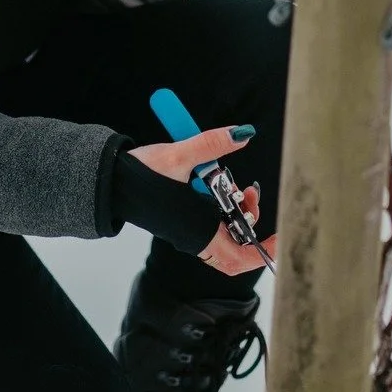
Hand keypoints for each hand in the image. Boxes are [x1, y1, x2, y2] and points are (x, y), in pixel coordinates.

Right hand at [127, 125, 276, 277]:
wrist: (110, 180)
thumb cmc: (139, 175)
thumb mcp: (179, 155)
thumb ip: (212, 144)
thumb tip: (242, 134)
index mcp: (197, 231)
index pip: (240, 257)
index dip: (265, 251)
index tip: (282, 236)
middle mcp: (195, 237)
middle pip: (236, 247)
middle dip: (251, 223)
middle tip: (250, 194)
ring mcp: (189, 230)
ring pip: (225, 233)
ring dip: (236, 210)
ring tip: (235, 183)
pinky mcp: (184, 220)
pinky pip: (212, 223)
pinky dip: (222, 205)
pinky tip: (219, 182)